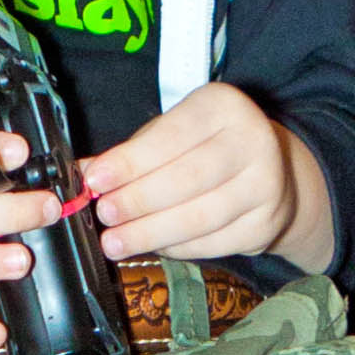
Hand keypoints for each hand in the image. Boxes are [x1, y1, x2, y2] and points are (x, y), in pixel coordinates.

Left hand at [82, 83, 333, 270]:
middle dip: (139, 200)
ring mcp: (266, 184)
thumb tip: (81, 175)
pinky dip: (176, 248)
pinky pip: (212, 242)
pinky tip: (152, 246)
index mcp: (223, 106)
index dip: (131, 162)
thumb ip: (129, 154)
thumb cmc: (206, 147)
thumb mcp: (169, 135)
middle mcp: (253, 140)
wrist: (272, 171)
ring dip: (151, 232)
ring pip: (200, 217)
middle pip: (188, 178)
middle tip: (105, 215)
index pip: (172, 135)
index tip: (96, 181)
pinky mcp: (266, 223)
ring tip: (116, 241)